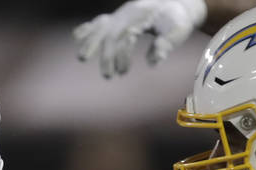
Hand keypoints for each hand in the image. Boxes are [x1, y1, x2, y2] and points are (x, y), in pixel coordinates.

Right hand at [74, 0, 206, 77]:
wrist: (175, 2)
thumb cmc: (176, 19)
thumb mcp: (179, 30)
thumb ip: (167, 43)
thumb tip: (154, 61)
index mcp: (142, 15)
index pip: (126, 36)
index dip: (122, 55)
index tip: (124, 72)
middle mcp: (128, 13)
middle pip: (110, 33)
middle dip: (106, 56)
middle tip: (108, 76)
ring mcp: (121, 14)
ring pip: (101, 26)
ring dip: (90, 42)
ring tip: (82, 58)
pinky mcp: (117, 18)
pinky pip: (100, 21)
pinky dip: (88, 28)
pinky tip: (76, 36)